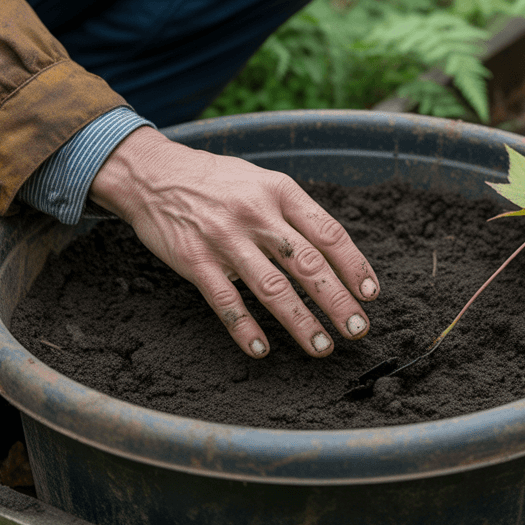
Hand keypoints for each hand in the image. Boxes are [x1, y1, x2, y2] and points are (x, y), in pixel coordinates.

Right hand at [89, 127, 378, 357]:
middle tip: (357, 329)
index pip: (328, 233)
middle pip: (308, 265)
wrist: (154, 175)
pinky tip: (261, 350)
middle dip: (337, 301)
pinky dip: (245, 328)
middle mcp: (257, 215)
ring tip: (321, 347)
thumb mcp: (261, 182)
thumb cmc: (216, 182)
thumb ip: (293, 213)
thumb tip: (332, 252)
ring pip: (272, 288)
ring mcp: (226, 239)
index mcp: (280, 192)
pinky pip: (226, 301)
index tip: (370, 294)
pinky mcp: (196, 261)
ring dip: (300, 322)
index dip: (354, 266)